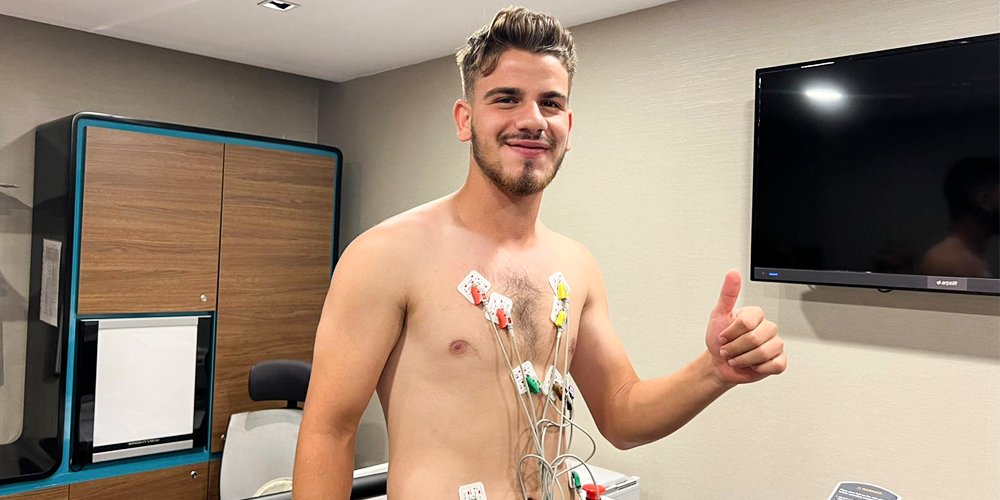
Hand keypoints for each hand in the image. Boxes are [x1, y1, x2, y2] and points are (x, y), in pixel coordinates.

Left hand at [704, 270, 785, 384]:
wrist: (720, 364)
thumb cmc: (719, 340)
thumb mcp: (718, 315)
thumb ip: (727, 295)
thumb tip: (733, 273)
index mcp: (755, 315)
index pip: (746, 322)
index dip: (730, 333)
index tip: (722, 337)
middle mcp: (767, 327)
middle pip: (754, 339)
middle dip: (735, 349)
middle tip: (727, 350)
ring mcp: (775, 344)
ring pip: (764, 353)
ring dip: (744, 360)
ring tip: (737, 358)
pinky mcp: (778, 360)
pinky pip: (775, 364)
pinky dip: (759, 368)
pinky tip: (752, 365)